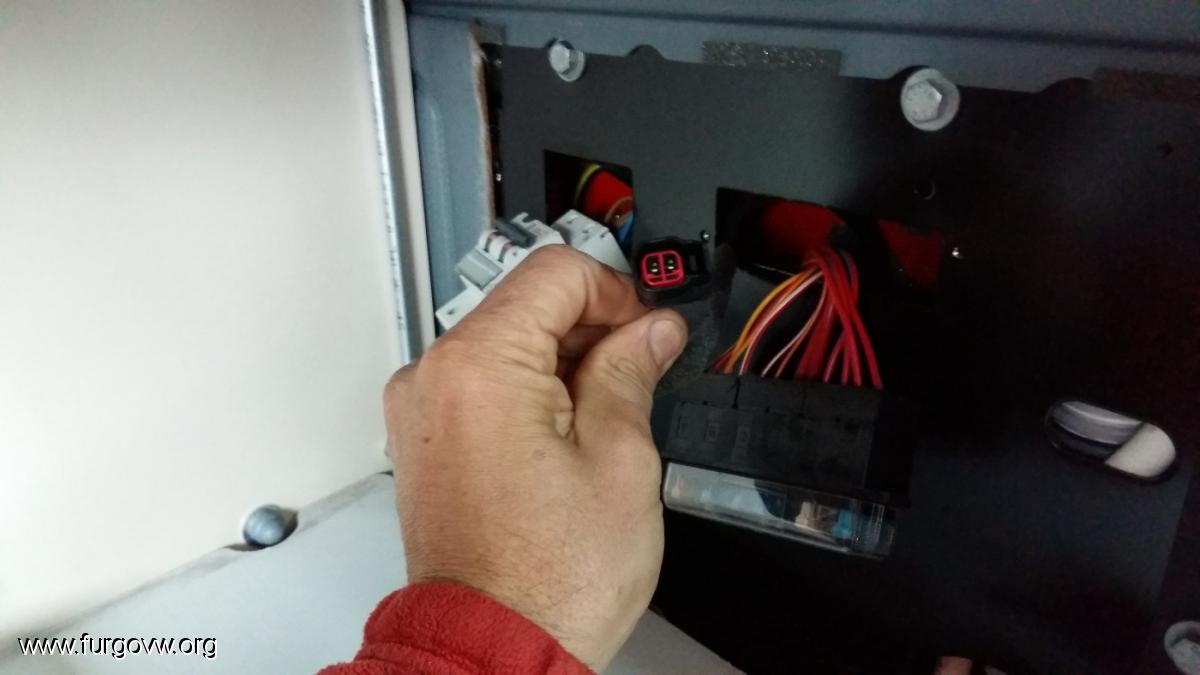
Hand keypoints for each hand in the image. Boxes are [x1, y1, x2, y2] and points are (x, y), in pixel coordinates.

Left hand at [383, 245, 687, 669]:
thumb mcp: (620, 460)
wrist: (493, 648)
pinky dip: (527, 392)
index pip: (556, 272)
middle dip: (591, 330)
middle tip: (638, 378)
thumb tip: (651, 330)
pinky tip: (565, 440)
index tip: (647, 331)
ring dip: (562, 363)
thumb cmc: (549, 580)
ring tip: (603, 425)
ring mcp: (421, 409)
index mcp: (481, 365)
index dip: (617, 292)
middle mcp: (434, 376)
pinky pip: (480, 383)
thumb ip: (632, 373)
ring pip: (505, 342)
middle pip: (526, 302)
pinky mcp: (424, 439)